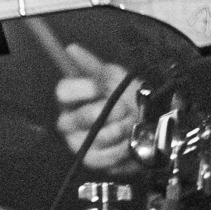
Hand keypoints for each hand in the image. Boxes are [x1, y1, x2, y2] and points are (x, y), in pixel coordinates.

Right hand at [53, 43, 140, 168]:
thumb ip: (93, 65)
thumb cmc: (127, 97)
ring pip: (95, 138)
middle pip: (79, 117)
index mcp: (72, 99)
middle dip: (107, 112)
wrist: (147, 124)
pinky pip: (103, 157)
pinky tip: (129, 141)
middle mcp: (69, 122)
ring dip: (120, 130)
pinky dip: (121, 148)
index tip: (101, 86)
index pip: (63, 91)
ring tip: (132, 124)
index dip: (82, 88)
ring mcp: (79, 143)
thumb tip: (71, 49)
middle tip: (125, 109)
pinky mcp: (92, 161)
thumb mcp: (114, 77)